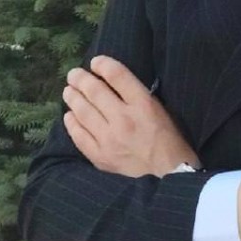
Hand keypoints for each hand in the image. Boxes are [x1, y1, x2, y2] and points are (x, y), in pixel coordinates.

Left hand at [62, 55, 200, 177]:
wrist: (170, 179)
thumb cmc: (172, 143)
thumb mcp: (164, 113)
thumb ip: (142, 99)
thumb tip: (120, 88)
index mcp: (144, 105)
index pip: (118, 76)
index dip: (104, 65)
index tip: (96, 62)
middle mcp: (123, 118)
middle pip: (95, 91)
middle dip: (81, 79)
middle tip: (74, 74)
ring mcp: (109, 139)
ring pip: (83, 112)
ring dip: (73, 98)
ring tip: (68, 91)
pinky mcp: (100, 156)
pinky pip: (79, 136)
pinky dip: (72, 123)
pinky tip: (69, 116)